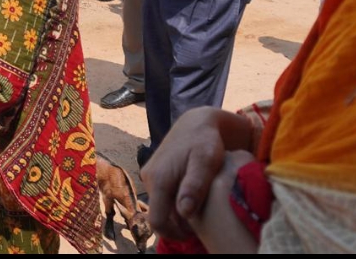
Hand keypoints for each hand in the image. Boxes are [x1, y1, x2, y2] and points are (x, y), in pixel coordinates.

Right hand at [141, 108, 250, 241]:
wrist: (197, 121)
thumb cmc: (205, 141)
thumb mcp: (206, 161)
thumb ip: (195, 185)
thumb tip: (183, 211)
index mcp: (159, 179)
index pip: (157, 222)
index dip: (174, 234)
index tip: (194, 234)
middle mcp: (150, 178)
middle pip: (159, 215)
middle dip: (178, 225)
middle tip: (202, 222)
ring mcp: (150, 175)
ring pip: (161, 206)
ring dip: (177, 213)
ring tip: (200, 208)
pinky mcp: (155, 173)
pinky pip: (162, 196)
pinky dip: (175, 202)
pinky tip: (193, 196)